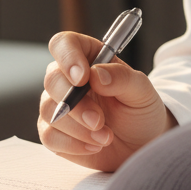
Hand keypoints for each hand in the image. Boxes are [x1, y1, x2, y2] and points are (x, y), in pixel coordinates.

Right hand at [38, 30, 175, 170]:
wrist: (139, 145)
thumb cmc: (140, 111)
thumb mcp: (142, 91)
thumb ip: (122, 78)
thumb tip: (96, 74)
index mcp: (89, 57)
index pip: (64, 44)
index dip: (68, 57)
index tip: (83, 78)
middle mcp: (68, 78)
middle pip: (52, 80)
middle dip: (76, 104)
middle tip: (99, 121)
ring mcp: (58, 105)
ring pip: (49, 110)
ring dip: (78, 128)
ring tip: (106, 137)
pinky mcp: (54, 132)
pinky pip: (48, 136)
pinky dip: (73, 144)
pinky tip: (94, 145)